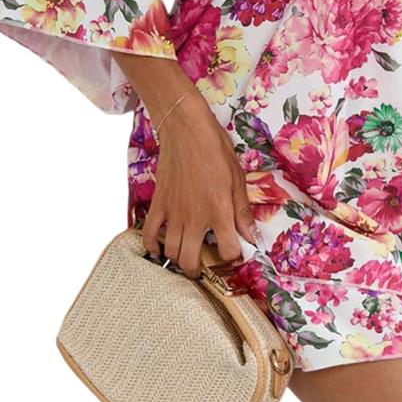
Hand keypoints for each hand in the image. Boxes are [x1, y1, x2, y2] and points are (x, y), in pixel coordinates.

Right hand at [140, 96, 260, 277]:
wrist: (186, 130)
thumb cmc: (215, 149)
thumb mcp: (237, 178)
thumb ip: (242, 211)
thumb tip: (251, 236)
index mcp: (219, 211)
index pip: (227, 251)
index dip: (233, 256)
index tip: (235, 252)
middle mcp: (195, 218)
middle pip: (192, 262)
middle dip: (200, 271)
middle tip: (206, 267)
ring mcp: (173, 213)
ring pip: (172, 252)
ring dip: (179, 259)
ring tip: (188, 257)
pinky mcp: (158, 204)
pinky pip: (149, 234)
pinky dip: (152, 247)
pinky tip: (160, 249)